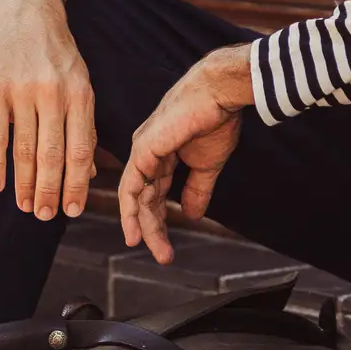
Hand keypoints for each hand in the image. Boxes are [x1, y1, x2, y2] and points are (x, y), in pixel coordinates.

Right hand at [0, 0, 97, 220]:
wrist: (29, 14)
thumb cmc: (59, 57)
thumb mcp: (81, 84)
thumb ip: (83, 126)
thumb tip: (86, 175)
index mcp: (80, 94)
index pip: (80, 149)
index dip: (76, 183)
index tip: (72, 210)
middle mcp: (53, 93)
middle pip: (52, 154)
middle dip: (50, 191)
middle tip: (46, 216)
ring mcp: (22, 91)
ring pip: (24, 149)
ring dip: (24, 183)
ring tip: (26, 205)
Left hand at [117, 44, 253, 264]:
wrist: (219, 94)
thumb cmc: (215, 119)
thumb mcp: (206, 164)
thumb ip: (197, 189)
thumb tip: (192, 215)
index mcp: (160, 155)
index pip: (154, 193)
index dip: (159, 220)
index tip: (165, 246)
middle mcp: (146, 153)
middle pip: (143, 198)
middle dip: (151, 229)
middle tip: (164, 255)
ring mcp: (142, 150)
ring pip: (135, 195)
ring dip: (142, 224)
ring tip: (151, 248)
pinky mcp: (144, 149)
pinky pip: (132, 185)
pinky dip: (131, 208)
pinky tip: (136, 228)